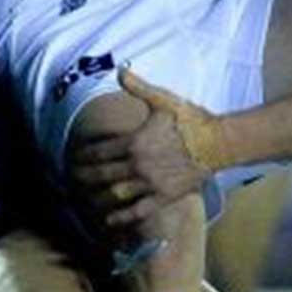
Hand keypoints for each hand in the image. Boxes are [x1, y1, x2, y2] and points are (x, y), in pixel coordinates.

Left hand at [69, 67, 221, 233]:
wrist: (218, 143)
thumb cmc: (191, 120)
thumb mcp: (163, 100)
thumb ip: (138, 87)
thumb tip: (120, 70)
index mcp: (134, 141)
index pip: (99, 151)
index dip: (83, 156)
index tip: (74, 158)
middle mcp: (138, 165)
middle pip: (101, 174)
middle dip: (84, 176)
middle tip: (73, 178)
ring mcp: (150, 183)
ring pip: (115, 194)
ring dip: (97, 197)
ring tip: (86, 198)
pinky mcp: (163, 197)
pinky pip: (137, 211)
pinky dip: (121, 218)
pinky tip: (109, 221)